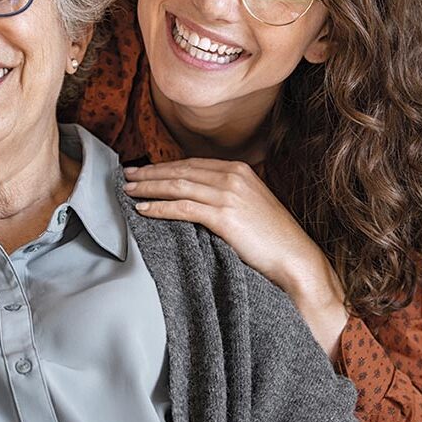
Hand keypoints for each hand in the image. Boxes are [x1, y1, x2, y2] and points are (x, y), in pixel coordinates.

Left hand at [124, 159, 348, 358]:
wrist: (295, 257)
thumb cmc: (271, 237)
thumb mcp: (249, 204)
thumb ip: (224, 193)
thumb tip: (194, 195)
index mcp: (238, 170)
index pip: (191, 164)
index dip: (164, 166)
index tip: (144, 170)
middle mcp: (232, 176)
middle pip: (180, 171)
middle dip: (150, 173)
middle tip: (127, 175)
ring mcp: (228, 194)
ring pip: (177, 186)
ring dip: (149, 187)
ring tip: (129, 191)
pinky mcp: (224, 216)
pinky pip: (183, 208)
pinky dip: (160, 207)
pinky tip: (144, 210)